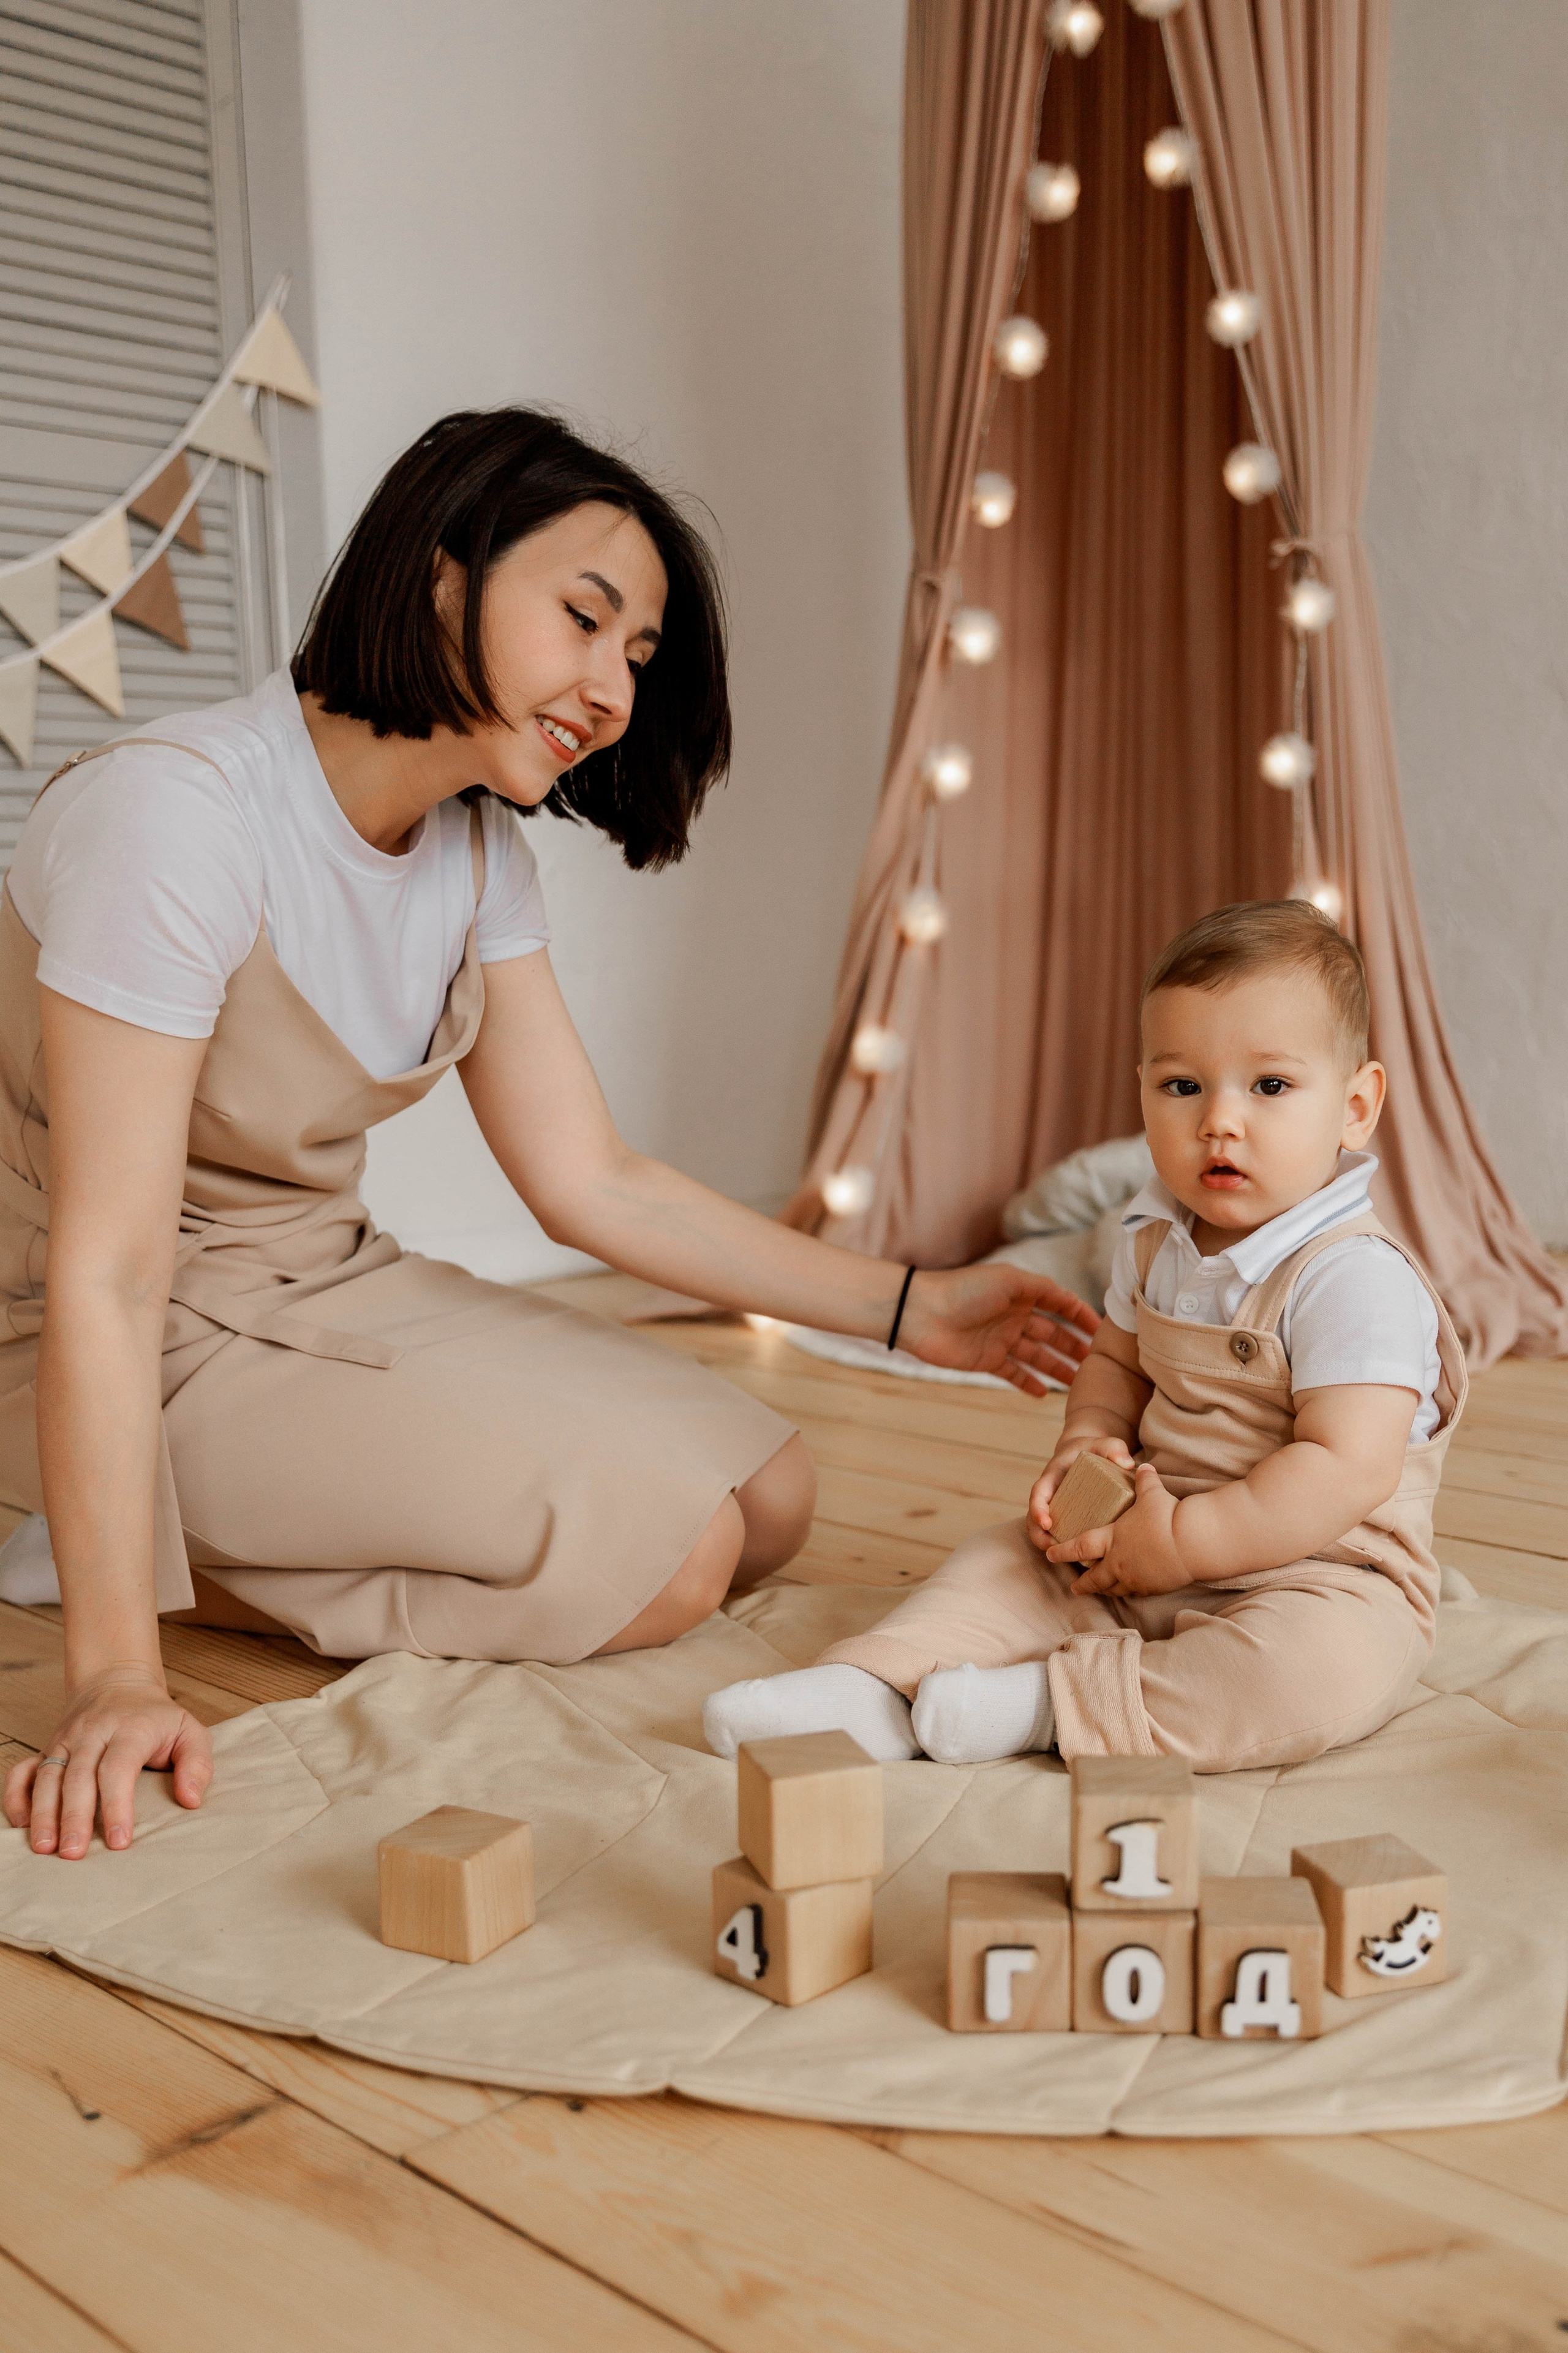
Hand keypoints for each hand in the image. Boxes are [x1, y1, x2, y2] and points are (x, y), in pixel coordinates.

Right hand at [3, 1667, 211, 1857]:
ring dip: (43, 1813)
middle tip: (73, 1854)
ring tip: (44, 1848)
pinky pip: (22, 1771)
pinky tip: (22, 1824)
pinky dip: (16, 1796)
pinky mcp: (46, 1748)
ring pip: (47, 1776)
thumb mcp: (189, 1731)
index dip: (117, 1805)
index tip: (118, 1842)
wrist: (118, 1683)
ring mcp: (65, 1741)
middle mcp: (92, 1733)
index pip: (118, 1768)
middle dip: (74, 1817)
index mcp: (130, 1729)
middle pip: (78, 1776)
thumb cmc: (157, 1718)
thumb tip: (191, 1800)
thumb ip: (197, 1764)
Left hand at [899, 1266, 1097, 1397]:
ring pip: (1037, 1356)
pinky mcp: (987, 1361)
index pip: (1060, 1305)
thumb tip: (1070, 1298)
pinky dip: (1029, 1383)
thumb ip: (1042, 1289)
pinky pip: (1014, 1374)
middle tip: (1097, 1364)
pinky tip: (1045, 1393)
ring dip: (1058, 1369)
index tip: (1102, 1332)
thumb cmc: (964, 1291)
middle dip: (1074, 1347)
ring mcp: (1001, 1339)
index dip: (1081, 1316)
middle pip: (1052, 1334)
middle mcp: (1014, 1316)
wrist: (921, 1315)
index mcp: (1022, 1293)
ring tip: (1079, 1384)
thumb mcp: (1009, 1281)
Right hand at [1027, 1435, 1135, 1550]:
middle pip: (1034, 1517)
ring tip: (1064, 1557)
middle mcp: (1051, 1495)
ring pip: (1043, 1529)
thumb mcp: (1104, 1443)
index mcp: (1053, 1476)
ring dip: (1048, 1544)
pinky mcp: (1067, 1518)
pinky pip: (1059, 1534)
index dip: (1038, 1509)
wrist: (1088, 1453)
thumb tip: (1127, 1463)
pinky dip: (1063, 1546)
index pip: (1038, 1493)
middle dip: (1039, 1534)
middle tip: (1051, 1548)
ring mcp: (1057, 1508)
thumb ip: (1114, 1448)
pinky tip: (1079, 1558)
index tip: (1046, 1523)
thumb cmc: (1094, 1449)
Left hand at [1048, 1464, 1195, 1598]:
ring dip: (1103, 1589)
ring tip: (1099, 1591)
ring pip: (1113, 1588)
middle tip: (1074, 1587)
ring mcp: (1134, 1578)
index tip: (1050, 1554)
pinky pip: (1135, 1592)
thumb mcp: (1152, 1493)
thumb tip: (1142, 1467)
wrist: (1192, 1542)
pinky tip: (1129, 1589)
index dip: (1063, 1551)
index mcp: (1111, 1538)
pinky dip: (1128, 1590)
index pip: (1080, 1547)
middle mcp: (1118, 1562)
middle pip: (1094, 1578)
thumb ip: (1144, 1480)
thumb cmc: (1167, 1516)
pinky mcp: (1152, 1587)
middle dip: (1082, 1583)